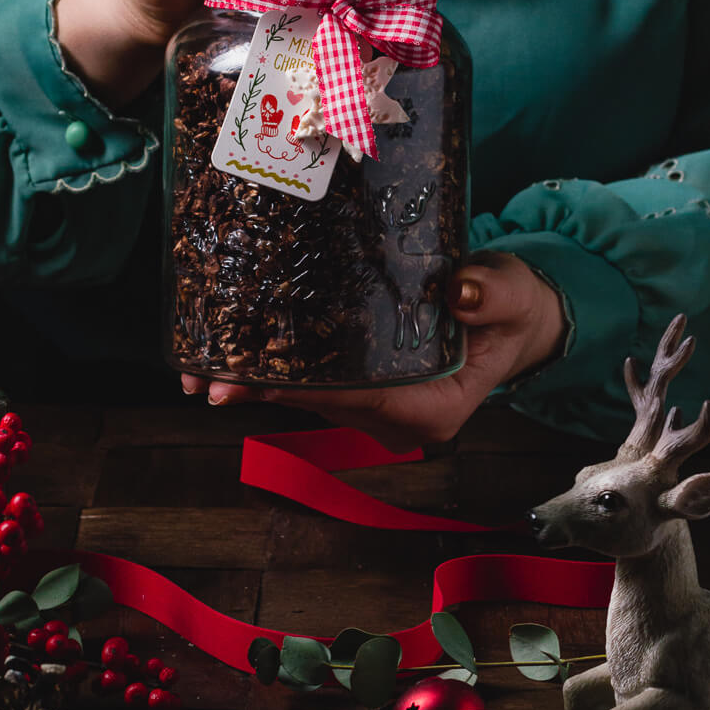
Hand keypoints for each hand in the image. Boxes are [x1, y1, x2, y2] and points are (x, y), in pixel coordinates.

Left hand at [181, 251, 566, 451]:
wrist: (510, 319)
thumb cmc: (511, 308)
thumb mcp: (512, 293)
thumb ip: (492, 292)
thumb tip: (462, 292)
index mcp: (433, 406)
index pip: (364, 398)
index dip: (309, 390)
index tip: (261, 381)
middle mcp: (397, 417)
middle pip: (321, 403)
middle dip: (263, 389)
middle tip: (206, 378)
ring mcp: (375, 407)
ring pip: (307, 398)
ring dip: (256, 383)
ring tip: (198, 369)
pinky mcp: (358, 389)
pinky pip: (309, 384)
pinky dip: (272, 371)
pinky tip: (229, 355)